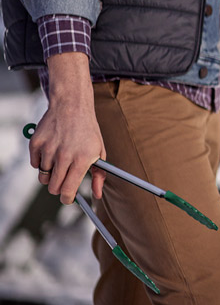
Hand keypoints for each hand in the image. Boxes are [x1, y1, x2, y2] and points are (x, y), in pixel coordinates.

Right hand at [29, 53, 105, 203]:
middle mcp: (64, 155)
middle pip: (53, 187)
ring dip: (50, 173)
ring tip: (60, 160)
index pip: (68, 190)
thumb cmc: (88, 131)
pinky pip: (35, 164)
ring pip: (43, 177)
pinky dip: (41, 162)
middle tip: (64, 179)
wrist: (72, 106)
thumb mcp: (99, 151)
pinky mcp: (35, 143)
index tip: (68, 198)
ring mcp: (48, 149)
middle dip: (58, 188)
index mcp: (82, 159)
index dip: (67, 198)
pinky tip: (51, 150)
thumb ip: (99, 175)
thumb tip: (97, 195)